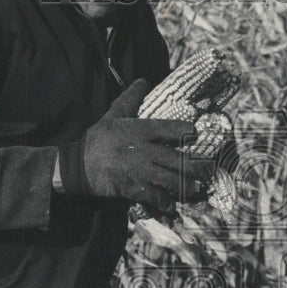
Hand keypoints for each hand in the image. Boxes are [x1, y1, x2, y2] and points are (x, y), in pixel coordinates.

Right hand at [59, 79, 211, 211]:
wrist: (78, 165)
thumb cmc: (98, 139)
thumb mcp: (113, 114)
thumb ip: (130, 99)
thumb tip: (143, 80)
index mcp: (141, 130)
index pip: (171, 128)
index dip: (186, 131)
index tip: (195, 134)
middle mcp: (145, 150)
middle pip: (177, 159)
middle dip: (196, 166)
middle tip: (208, 171)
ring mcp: (140, 170)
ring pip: (171, 179)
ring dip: (186, 186)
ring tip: (197, 189)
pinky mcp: (133, 187)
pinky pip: (155, 196)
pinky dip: (166, 202)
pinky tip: (173, 206)